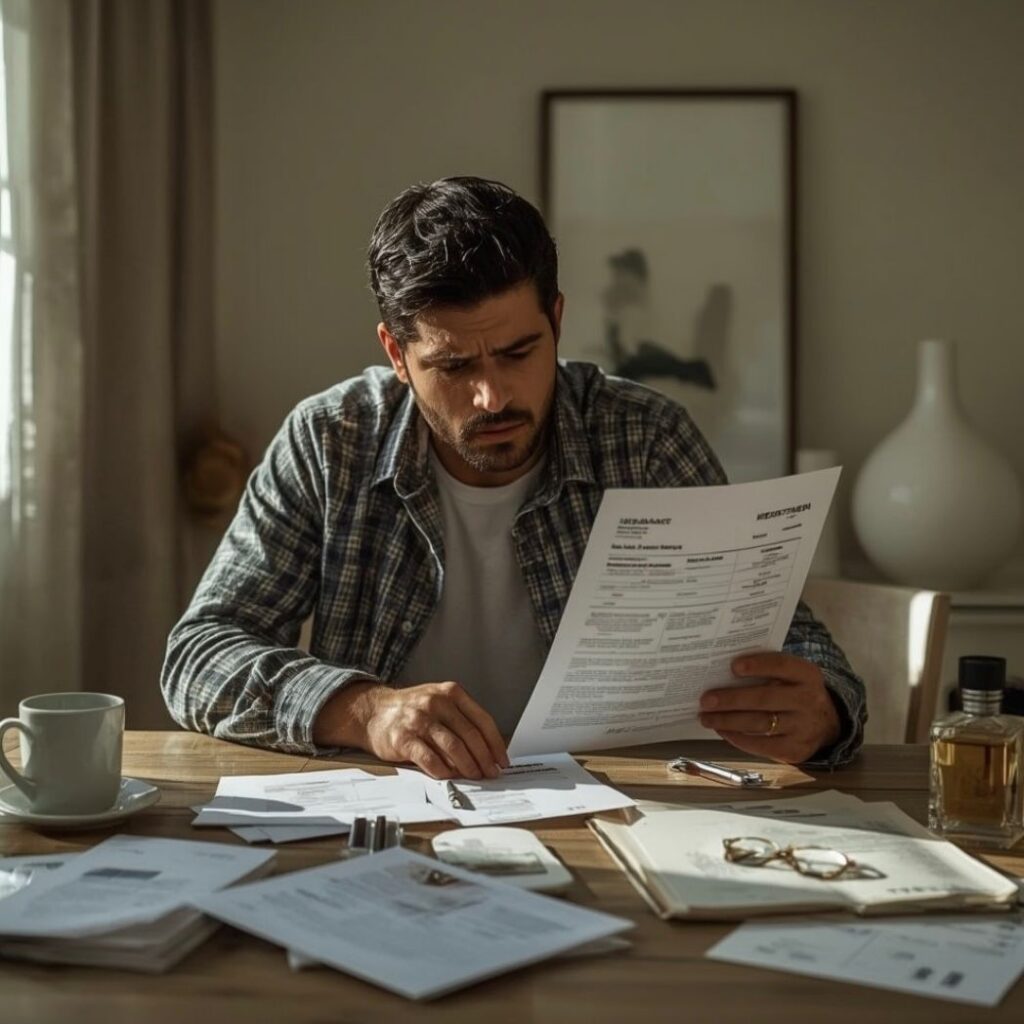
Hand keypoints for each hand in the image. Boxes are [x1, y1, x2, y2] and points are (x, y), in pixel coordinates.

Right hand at [313, 680, 508, 779]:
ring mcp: (419, 719)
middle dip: (484, 758)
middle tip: (491, 773)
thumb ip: (461, 719)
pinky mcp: (403, 738)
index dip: (495, 743)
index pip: (482, 720)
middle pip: (470, 735)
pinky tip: (449, 776)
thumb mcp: (439, 702)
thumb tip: (487, 751)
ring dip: (468, 766)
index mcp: (450, 692)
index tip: (502, 760)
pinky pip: (430, 759)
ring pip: (453, 747)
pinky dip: (443, 771)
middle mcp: (436, 702)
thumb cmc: (412, 711)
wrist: (373, 711)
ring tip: (474, 776)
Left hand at [698, 653, 840, 763]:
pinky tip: (722, 730)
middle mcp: (808, 700)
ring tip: (706, 718)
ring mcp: (803, 727)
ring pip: (760, 723)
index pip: (781, 666)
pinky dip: (738, 738)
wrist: (825, 723)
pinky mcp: (795, 749)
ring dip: (728, 721)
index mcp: (806, 675)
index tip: (733, 666)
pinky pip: (762, 745)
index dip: (758, 665)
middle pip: (765, 698)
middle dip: (732, 699)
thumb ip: (766, 670)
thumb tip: (722, 671)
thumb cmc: (794, 692)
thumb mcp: (791, 676)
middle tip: (706, 700)